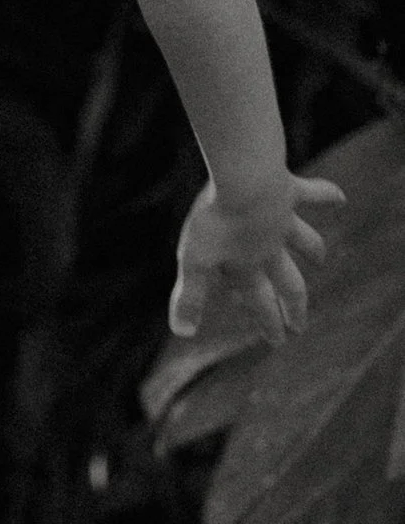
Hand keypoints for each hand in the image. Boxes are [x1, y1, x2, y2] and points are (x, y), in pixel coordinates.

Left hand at [167, 169, 344, 342]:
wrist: (246, 181)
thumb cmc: (215, 220)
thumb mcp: (194, 260)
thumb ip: (191, 297)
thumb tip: (183, 334)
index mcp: (247, 265)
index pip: (260, 301)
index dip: (268, 323)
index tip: (279, 342)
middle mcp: (270, 247)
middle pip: (288, 282)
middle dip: (294, 306)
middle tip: (300, 325)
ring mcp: (284, 220)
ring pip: (304, 240)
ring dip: (313, 251)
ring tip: (320, 260)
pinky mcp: (290, 190)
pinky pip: (313, 194)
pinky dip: (328, 197)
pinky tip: (341, 199)